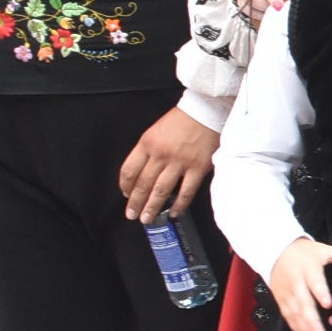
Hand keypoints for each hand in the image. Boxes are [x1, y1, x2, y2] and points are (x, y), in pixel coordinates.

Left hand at [118, 104, 219, 220]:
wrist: (206, 111)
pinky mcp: (198, 167)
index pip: (129, 170)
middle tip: (131, 214)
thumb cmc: (182, 120)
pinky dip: (179, 204)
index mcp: (147, 143)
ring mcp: (180, 162)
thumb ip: (148, 150)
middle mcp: (161, 154)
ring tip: (147, 218)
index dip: (125, 185)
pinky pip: (186, 191)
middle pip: (143, 183)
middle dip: (135, 202)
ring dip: (152, 207)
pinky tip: (173, 212)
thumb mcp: (156, 130)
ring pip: (161, 190)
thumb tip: (143, 173)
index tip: (126, 194)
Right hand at [267, 238, 331, 330]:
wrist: (276, 251)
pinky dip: (296, 328)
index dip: (320, 293)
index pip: (314, 282)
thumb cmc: (305, 252)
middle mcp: (296, 283)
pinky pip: (288, 316)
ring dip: (305, 329)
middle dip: (312, 321)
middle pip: (303, 303)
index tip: (328, 305)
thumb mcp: (324, 250)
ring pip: (295, 313)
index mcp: (308, 269)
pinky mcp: (280, 300)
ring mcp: (286, 293)